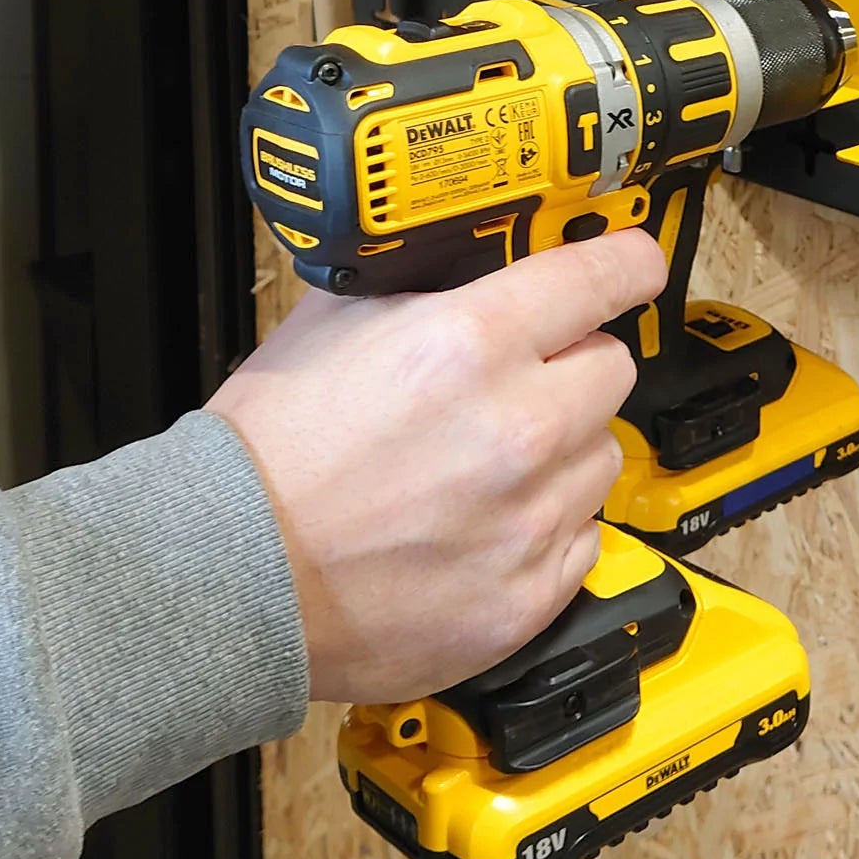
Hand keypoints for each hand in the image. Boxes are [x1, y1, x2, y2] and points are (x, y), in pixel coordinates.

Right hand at [207, 228, 664, 702]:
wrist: (227, 578)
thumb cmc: (270, 453)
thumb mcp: (338, 319)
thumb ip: (428, 284)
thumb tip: (486, 262)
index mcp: (472, 341)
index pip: (607, 277)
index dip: (627, 264)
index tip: (631, 267)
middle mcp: (517, 427)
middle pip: (613, 368)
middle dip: (572, 366)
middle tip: (521, 382)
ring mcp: (527, 518)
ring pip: (602, 456)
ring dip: (561, 451)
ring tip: (486, 465)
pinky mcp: (525, 596)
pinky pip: (583, 539)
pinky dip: (546, 528)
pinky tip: (485, 524)